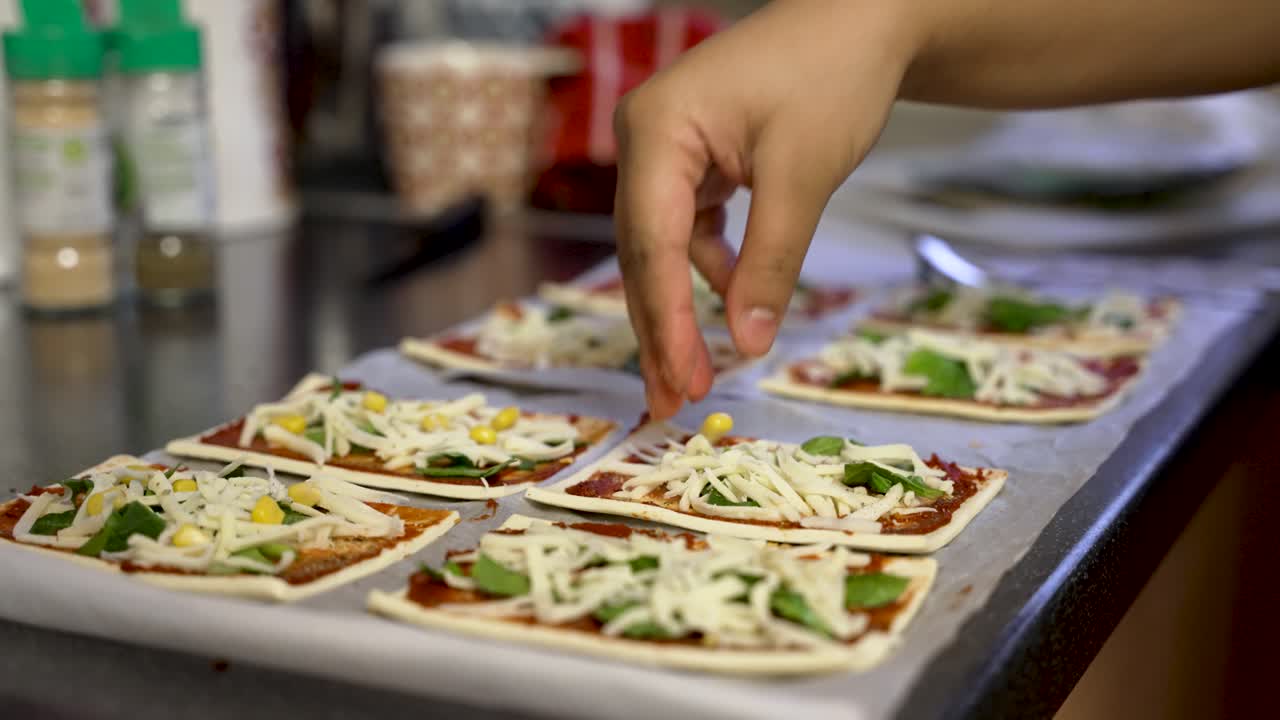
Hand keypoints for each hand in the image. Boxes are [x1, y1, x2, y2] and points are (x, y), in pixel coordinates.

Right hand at [613, 0, 915, 417]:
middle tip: (670, 402)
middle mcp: (644, 140)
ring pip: (661, 248)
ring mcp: (664, 150)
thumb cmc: (833, 76)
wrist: (862, 18)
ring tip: (692, 374)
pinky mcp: (691, 160)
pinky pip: (687, 230)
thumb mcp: (804, 175)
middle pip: (642, 253)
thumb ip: (773, 261)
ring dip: (679, 309)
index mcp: (655, 130)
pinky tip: (729, 306)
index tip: (684, 383)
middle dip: (660, 330)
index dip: (667, 321)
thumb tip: (749, 342)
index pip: (651, 244)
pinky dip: (708, 271)